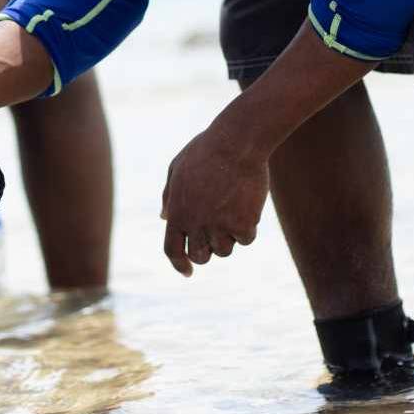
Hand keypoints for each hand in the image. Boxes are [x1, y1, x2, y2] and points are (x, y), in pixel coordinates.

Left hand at [159, 122, 268, 276]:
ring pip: (224, 251)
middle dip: (207, 251)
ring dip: (229, 237)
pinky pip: (246, 240)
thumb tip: (164, 219)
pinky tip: (248, 206)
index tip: (188, 272)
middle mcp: (195, 223)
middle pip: (200, 257)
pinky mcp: (243, 224)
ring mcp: (219, 225)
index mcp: (176, 212)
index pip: (172, 250)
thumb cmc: (206, 150)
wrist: (236, 141)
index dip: (179, 264)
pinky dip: (248, 228)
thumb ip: (169, 196)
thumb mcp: (178, 168)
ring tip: (232, 209)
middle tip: (216, 235)